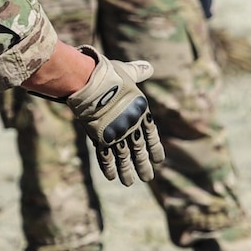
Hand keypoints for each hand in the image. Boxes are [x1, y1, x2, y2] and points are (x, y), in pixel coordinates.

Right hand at [63, 47, 163, 184]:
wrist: (91, 82)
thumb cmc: (110, 75)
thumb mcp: (127, 72)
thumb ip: (138, 72)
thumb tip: (148, 67)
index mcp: (140, 112)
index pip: (151, 134)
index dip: (155, 147)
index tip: (159, 160)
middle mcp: (131, 126)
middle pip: (139, 149)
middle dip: (142, 164)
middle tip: (147, 178)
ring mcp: (116, 133)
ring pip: (123, 157)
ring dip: (126, 171)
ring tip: (129, 183)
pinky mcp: (100, 138)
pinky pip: (106, 156)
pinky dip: (109, 167)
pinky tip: (111, 177)